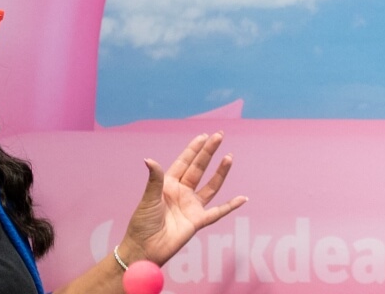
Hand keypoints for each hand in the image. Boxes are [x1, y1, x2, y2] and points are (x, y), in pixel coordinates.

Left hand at [118, 132, 248, 264]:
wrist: (145, 248)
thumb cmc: (142, 223)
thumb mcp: (148, 199)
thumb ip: (155, 179)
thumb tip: (149, 159)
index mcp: (168, 185)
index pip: (184, 162)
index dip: (194, 149)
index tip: (204, 136)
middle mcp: (182, 193)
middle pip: (199, 169)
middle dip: (209, 152)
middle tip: (220, 136)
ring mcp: (191, 206)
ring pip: (211, 186)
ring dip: (220, 172)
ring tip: (229, 157)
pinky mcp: (198, 221)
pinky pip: (218, 212)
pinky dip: (231, 206)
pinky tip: (243, 198)